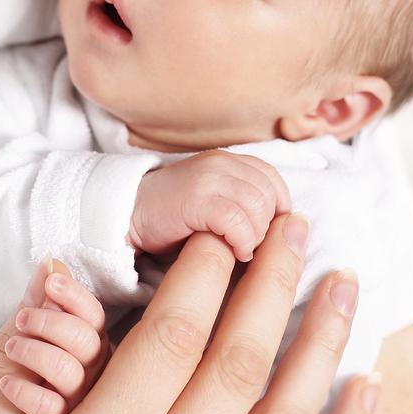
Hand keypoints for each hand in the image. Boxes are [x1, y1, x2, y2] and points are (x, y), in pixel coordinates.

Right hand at [0, 214, 379, 413]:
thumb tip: (54, 278)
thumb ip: (14, 363)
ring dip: (323, 340)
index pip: (170, 337)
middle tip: (291, 225)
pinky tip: (367, 384)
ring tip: (343, 280)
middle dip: (271, 280)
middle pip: (239, 361)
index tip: (218, 233)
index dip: (202, 272)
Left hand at [0, 262, 109, 413]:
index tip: (52, 281)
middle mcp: (92, 386)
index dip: (75, 297)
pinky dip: (27, 392)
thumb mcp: (14, 348)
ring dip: (37, 352)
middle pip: (93, 343)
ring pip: (76, 373)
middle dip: (54, 322)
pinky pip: (55, 411)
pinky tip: (8, 387)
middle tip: (23, 318)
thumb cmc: (3, 408)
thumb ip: (36, 307)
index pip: (96, 320)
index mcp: (87, 358)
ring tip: (12, 350)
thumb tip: (52, 261)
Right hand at [130, 150, 291, 260]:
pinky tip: (232, 252)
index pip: (274, 181)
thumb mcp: (215, 202)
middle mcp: (222, 163)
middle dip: (267, 229)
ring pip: (258, 208)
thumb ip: (246, 205)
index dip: (278, 211)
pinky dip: (241, 241)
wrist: (126, 214)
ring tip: (240, 250)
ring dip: (255, 237)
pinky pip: (237, 221)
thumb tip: (286, 230)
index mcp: (229, 161)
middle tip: (249, 247)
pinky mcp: (196, 199)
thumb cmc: (173, 217)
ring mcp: (208, 179)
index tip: (267, 235)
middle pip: (270, 196)